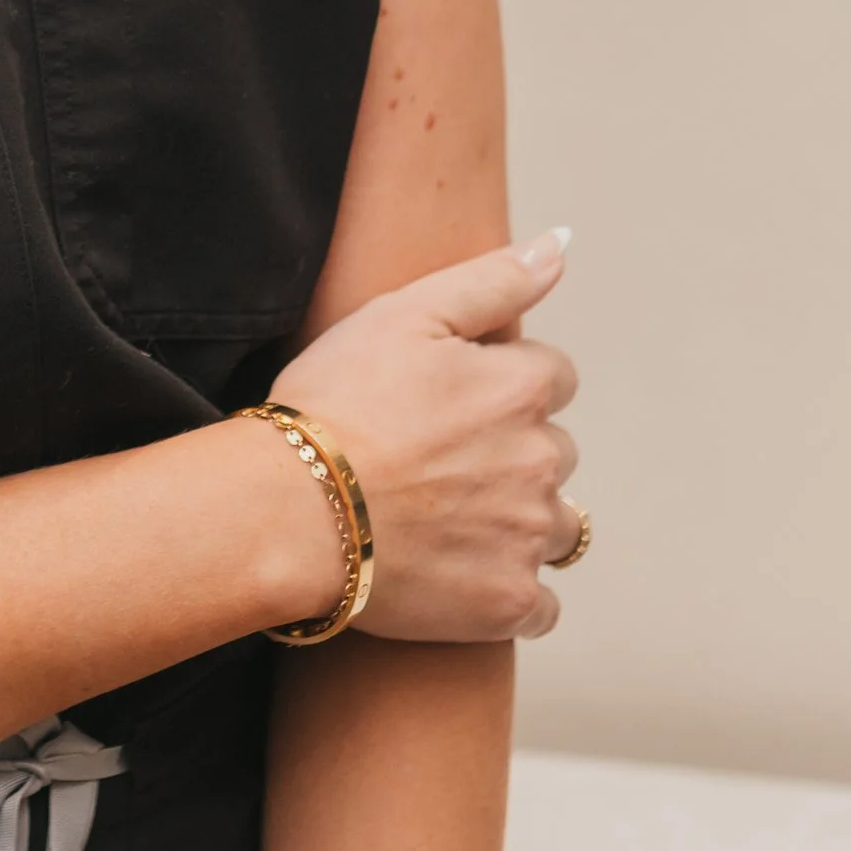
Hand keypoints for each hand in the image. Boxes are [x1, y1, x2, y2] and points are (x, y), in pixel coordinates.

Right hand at [266, 233, 578, 641]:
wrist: (289, 511)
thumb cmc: (334, 404)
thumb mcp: (403, 314)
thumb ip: (493, 279)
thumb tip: (561, 245)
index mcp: (521, 388)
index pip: (554, 377)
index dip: (501, 385)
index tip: (450, 404)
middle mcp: (540, 460)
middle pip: (554, 452)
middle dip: (511, 454)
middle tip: (436, 465)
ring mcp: (527, 536)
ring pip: (556, 528)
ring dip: (519, 524)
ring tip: (446, 524)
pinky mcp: (507, 602)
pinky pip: (540, 605)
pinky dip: (510, 593)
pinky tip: (458, 576)